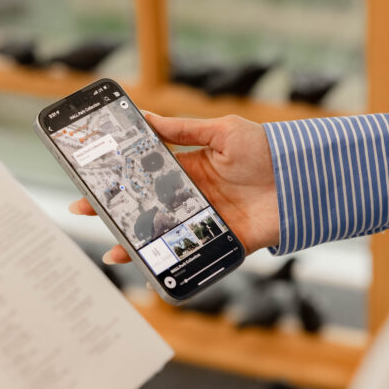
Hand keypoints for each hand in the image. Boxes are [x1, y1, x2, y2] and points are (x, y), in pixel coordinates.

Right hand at [70, 113, 278, 263]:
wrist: (304, 179)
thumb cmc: (268, 150)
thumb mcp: (224, 131)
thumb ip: (185, 129)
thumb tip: (147, 118)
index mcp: (191, 168)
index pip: (146, 174)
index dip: (121, 177)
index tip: (92, 178)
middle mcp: (193, 196)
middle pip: (147, 207)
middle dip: (115, 211)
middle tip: (83, 211)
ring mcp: (206, 221)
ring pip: (163, 235)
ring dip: (136, 243)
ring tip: (112, 250)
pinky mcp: (222, 241)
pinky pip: (191, 256)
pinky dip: (171, 266)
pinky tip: (149, 271)